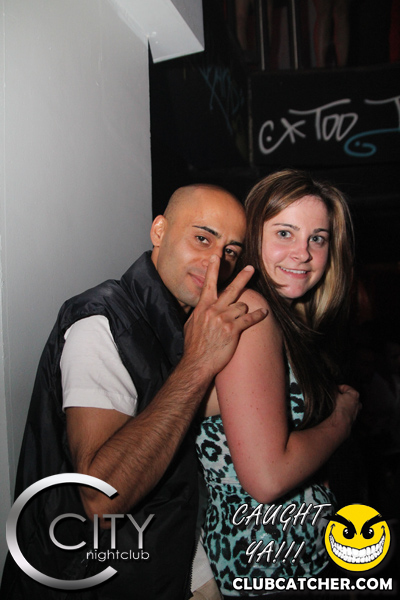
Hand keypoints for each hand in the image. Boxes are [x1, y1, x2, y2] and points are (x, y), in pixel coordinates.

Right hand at [183, 255, 266, 377]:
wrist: (197, 362)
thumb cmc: (193, 345)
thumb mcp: (190, 324)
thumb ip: (199, 313)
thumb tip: (202, 307)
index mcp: (203, 307)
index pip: (209, 284)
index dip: (213, 269)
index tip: (216, 257)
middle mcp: (214, 309)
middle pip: (232, 289)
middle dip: (243, 277)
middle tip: (252, 269)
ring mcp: (224, 318)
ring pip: (242, 305)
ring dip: (244, 310)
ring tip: (242, 316)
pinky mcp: (233, 329)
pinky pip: (250, 318)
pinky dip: (258, 315)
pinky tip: (264, 313)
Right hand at [334, 384, 360, 428]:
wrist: (340, 422)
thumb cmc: (338, 408)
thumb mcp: (333, 394)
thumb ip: (333, 390)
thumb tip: (331, 388)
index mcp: (354, 394)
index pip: (345, 387)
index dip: (337, 387)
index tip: (333, 390)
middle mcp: (358, 403)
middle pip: (348, 396)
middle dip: (342, 396)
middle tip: (334, 397)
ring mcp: (356, 412)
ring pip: (349, 405)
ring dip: (343, 404)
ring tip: (335, 405)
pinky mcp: (353, 419)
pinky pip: (348, 412)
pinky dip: (343, 411)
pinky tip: (337, 412)